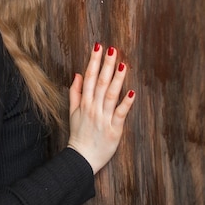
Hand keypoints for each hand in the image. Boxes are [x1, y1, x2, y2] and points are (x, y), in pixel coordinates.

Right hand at [67, 43, 134, 174]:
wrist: (81, 158)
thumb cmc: (79, 134)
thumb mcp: (72, 112)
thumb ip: (75, 92)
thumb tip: (77, 74)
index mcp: (84, 102)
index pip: (88, 77)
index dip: (94, 61)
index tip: (98, 47)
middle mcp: (93, 108)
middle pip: (100, 82)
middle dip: (106, 65)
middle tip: (112, 49)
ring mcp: (103, 118)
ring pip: (110, 95)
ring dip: (117, 79)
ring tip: (123, 64)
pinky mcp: (114, 129)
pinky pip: (120, 114)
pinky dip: (125, 103)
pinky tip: (132, 93)